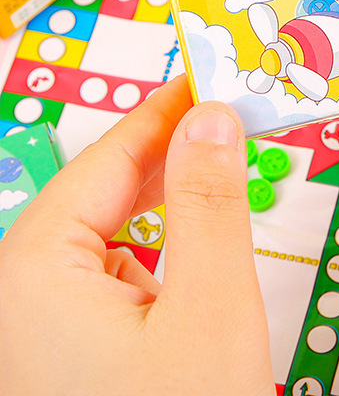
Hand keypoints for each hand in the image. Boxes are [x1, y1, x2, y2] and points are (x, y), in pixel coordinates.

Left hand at [0, 76, 274, 395]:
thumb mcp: (209, 306)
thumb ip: (210, 203)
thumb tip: (210, 119)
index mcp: (33, 270)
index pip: (109, 157)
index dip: (169, 110)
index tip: (212, 75)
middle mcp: (19, 295)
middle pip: (103, 191)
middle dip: (172, 156)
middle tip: (231, 121)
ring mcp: (37, 326)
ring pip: (109, 231)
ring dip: (167, 202)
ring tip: (216, 174)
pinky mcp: (63, 350)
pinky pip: (110, 271)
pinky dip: (156, 248)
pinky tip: (189, 252)